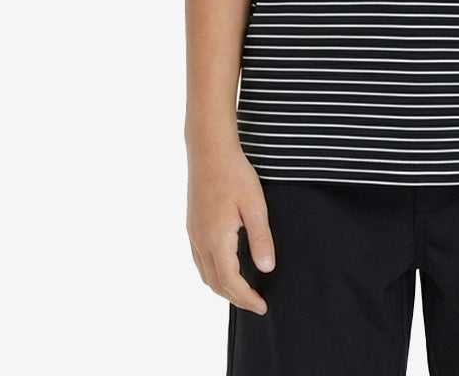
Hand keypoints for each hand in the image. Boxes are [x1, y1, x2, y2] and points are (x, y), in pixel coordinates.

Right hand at [186, 143, 275, 313]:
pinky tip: (225, 267)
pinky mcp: (192, 225)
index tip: (262, 307)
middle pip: (215, 283)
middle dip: (235, 298)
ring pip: (205, 274)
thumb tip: (266, 269)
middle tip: (255, 303)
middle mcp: (200, 241)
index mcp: (216, 239)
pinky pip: (200, 260)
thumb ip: (261, 238)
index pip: (231, 281)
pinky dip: (213, 273)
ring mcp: (193, 234)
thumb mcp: (255, 205)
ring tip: (243, 291)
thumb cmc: (234, 174)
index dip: (246, 298)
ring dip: (223, 287)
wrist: (209, 151)